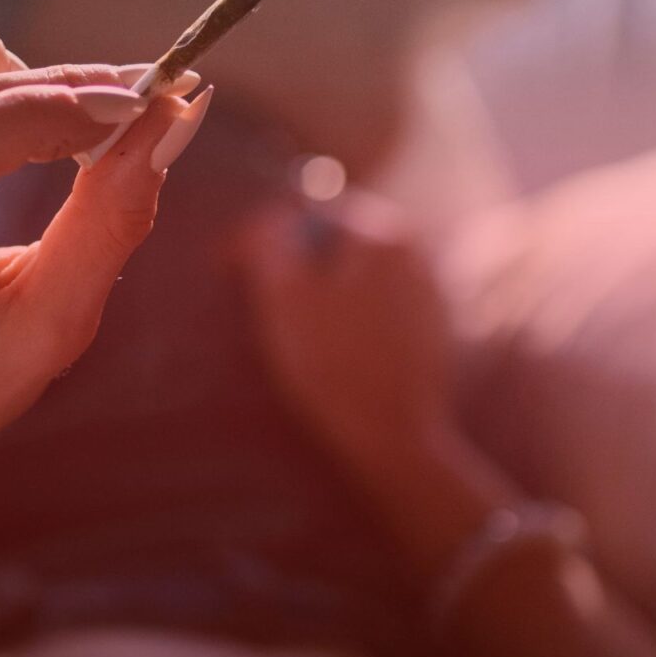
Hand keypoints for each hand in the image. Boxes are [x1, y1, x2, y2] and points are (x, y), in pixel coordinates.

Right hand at [237, 192, 452, 461]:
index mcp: (383, 235)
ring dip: (317, 294)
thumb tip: (265, 221)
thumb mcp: (284, 297)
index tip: (226, 272)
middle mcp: (416, 254)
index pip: (305, 218)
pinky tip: (325, 350)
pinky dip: (343, 319)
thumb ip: (269, 242)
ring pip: (352, 278)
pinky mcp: (429, 332)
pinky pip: (374, 309)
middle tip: (255, 304)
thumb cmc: (332, 365)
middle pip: (331, 246)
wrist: (393, 438)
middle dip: (291, 268)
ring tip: (288, 331)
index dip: (258, 243)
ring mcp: (429, 294)